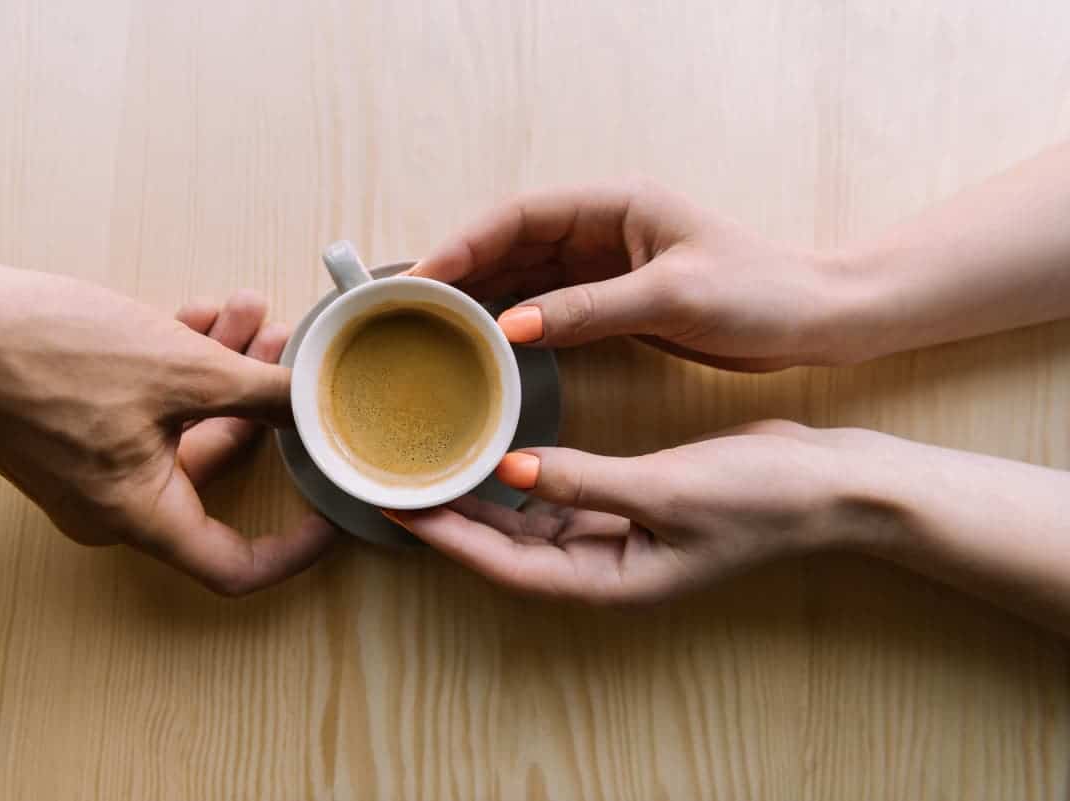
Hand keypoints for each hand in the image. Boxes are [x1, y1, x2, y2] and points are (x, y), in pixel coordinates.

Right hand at [0, 260, 335, 594]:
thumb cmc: (42, 354)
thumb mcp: (178, 370)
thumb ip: (260, 395)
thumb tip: (315, 406)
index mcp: (137, 515)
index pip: (232, 566)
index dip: (293, 548)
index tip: (331, 514)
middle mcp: (112, 504)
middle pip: (213, 468)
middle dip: (261, 409)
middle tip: (293, 362)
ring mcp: (89, 465)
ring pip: (182, 424)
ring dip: (222, 371)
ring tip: (254, 315)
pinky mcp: (72, 425)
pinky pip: (146, 406)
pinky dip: (178, 366)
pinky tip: (204, 315)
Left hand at [384, 422, 885, 603]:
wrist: (828, 482)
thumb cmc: (760, 497)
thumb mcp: (669, 489)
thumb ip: (586, 481)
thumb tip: (511, 469)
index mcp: (611, 580)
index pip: (508, 567)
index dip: (449, 540)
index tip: (398, 509)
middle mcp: (605, 566)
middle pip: (507, 548)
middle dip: (452, 520)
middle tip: (398, 482)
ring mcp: (616, 537)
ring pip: (528, 524)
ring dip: (482, 500)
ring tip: (432, 464)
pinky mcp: (628, 503)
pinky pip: (559, 496)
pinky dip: (524, 477)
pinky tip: (495, 450)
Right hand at [412, 181, 851, 370]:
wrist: (814, 318)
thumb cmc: (758, 291)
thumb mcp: (669, 295)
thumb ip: (586, 309)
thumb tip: (509, 326)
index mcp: (616, 204)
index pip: (521, 215)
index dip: (467, 241)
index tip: (426, 276)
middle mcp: (604, 228)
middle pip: (514, 243)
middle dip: (464, 270)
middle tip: (413, 307)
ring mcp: (608, 264)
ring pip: (526, 274)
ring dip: (484, 298)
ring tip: (435, 328)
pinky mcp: (616, 299)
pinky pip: (551, 305)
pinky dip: (517, 322)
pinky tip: (487, 343)